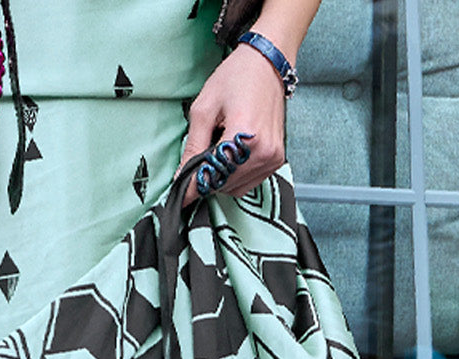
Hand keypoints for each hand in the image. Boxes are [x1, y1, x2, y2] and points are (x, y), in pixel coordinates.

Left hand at [177, 42, 287, 206]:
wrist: (267, 63)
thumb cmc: (238, 77)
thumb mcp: (204, 109)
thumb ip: (192, 147)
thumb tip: (181, 178)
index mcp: (244, 135)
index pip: (213, 175)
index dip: (194, 186)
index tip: (181, 195)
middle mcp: (263, 151)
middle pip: (224, 185)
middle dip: (208, 177)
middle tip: (203, 155)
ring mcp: (272, 157)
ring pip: (236, 188)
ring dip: (222, 177)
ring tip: (221, 148)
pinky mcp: (276, 159)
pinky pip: (249, 182)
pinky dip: (236, 176)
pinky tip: (233, 154)